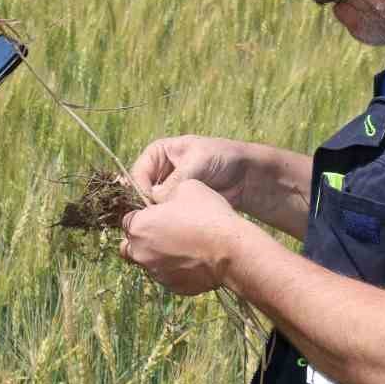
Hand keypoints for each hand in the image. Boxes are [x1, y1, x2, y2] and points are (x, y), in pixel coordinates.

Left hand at [119, 179, 248, 294]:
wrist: (231, 250)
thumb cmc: (207, 215)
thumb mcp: (185, 187)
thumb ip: (165, 193)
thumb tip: (159, 198)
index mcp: (138, 227)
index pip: (128, 221)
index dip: (143, 216)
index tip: (159, 214)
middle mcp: (141, 253)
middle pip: (132, 245)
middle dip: (144, 239)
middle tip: (167, 231)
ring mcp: (156, 273)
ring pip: (150, 262)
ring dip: (160, 254)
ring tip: (186, 245)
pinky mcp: (173, 287)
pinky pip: (169, 275)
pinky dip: (177, 269)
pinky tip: (195, 259)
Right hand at [130, 135, 268, 212]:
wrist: (245, 175)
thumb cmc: (221, 158)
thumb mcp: (197, 163)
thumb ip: (175, 180)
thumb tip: (154, 199)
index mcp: (157, 154)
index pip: (138, 173)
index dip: (140, 190)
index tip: (150, 205)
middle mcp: (158, 172)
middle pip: (141, 191)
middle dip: (146, 206)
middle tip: (153, 220)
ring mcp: (167, 190)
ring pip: (152, 206)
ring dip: (157, 216)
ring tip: (166, 225)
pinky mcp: (177, 206)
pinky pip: (166, 216)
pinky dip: (168, 222)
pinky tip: (175, 229)